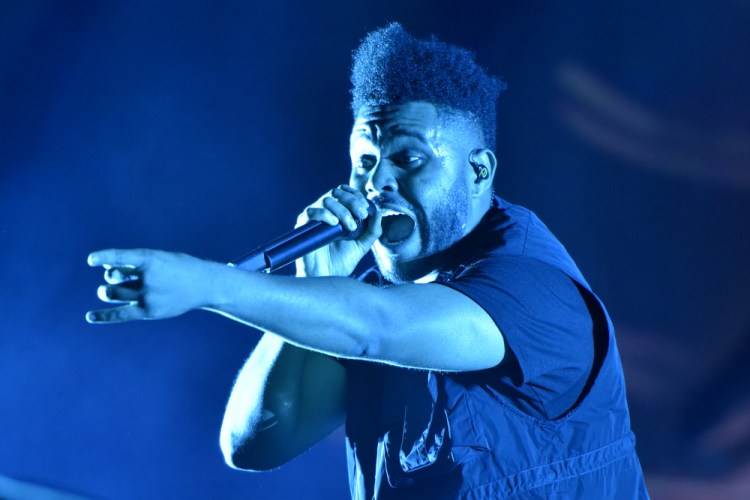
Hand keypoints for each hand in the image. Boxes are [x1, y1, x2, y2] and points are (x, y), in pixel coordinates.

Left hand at [86, 248, 216, 322]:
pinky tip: (90, 317)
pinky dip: (104, 316)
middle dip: (110, 277)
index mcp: (151, 259)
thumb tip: (106, 270)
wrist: (204, 285)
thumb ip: (134, 263)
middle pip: (113, 277)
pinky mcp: (149, 311)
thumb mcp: (159, 258)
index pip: (122, 257)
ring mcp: (149, 296)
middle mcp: (149, 278)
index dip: (105, 257)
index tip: (91, 260)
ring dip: (106, 292)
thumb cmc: (178, 268)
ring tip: (108, 291)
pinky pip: (121, 314)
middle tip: (117, 278)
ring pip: (113, 294)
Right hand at [295, 185, 381, 276]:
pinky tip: (335, 224)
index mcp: (338, 213)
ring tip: (350, 227)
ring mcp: (314, 218)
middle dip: (352, 201)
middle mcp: (325, 212)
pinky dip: (325, 214)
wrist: (326, 277)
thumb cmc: (341, 262)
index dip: (356, 195)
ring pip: (326, 200)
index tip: (366, 208)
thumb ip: (372, 231)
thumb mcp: (362, 245)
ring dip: (342, 211)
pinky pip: (312, 212)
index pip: (345, 192)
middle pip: (336, 193)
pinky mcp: (303, 226)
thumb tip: (379, 213)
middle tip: (362, 215)